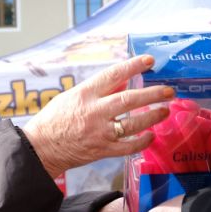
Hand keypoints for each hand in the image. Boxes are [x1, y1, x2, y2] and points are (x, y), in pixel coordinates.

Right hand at [23, 54, 172, 177]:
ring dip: (152, 117)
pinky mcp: (103, 150)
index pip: (113, 75)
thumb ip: (99, 90)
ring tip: (166, 110)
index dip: (133, 66)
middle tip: (169, 90)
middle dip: (153, 94)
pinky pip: (128, 146)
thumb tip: (125, 81)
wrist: (41, 148)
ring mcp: (100, 132)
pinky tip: (151, 136)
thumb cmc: (55, 119)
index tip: (149, 60)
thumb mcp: (73, 96)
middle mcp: (94, 112)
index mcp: (85, 94)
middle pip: (129, 99)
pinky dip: (142, 141)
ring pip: (133, 123)